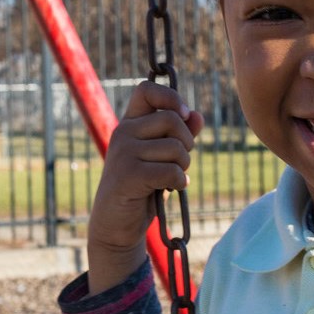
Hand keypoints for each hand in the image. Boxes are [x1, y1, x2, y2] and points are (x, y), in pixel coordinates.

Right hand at [87, 81, 203, 292]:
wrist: (116, 224)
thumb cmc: (142, 188)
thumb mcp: (160, 157)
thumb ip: (178, 135)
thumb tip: (197, 116)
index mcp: (129, 124)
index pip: (146, 90)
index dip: (170, 97)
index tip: (183, 114)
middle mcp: (123, 133)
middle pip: (172, 120)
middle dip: (187, 142)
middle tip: (180, 162)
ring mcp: (123, 154)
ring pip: (175, 147)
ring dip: (183, 166)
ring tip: (173, 178)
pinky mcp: (128, 176)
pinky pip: (170, 171)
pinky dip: (180, 182)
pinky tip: (173, 189)